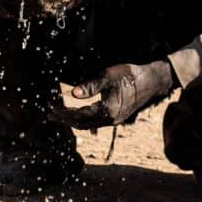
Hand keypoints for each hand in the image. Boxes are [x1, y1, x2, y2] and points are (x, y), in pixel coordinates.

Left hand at [59, 60, 177, 128]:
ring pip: (89, 125)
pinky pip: (96, 123)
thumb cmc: (130, 76)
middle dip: (65, 120)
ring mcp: (114, 121)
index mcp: (108, 110)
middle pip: (82, 124)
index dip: (65, 114)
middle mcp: (110, 119)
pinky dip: (83, 120)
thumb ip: (90, 86)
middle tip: (50, 115)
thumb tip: (72, 94)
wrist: (151, 81)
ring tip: (60, 116)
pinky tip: (77, 115)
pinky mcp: (116, 118)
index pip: (80, 115)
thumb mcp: (108, 76)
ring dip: (73, 121)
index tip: (52, 110)